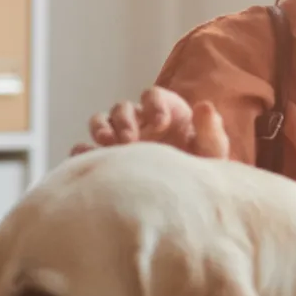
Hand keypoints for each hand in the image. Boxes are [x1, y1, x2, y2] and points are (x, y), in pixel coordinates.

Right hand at [70, 87, 228, 158]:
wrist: (188, 199)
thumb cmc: (201, 167)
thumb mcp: (212, 151)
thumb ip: (210, 130)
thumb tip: (205, 107)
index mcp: (165, 112)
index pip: (153, 95)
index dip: (154, 104)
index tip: (161, 123)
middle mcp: (139, 121)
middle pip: (123, 108)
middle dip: (124, 120)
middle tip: (130, 140)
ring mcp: (120, 139)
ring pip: (101, 123)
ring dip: (101, 130)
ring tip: (107, 145)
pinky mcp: (106, 159)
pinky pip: (86, 150)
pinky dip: (83, 152)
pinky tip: (87, 162)